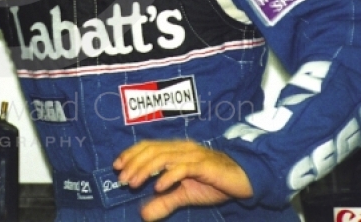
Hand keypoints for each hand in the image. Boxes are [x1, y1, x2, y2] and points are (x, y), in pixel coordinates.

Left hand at [113, 140, 252, 220]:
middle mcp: (182, 148)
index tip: (116, 166)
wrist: (243, 179)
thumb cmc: (214, 182)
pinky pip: (183, 168)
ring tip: (134, 183)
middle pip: (152, 150)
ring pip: (163, 157)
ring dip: (145, 169)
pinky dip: (169, 176)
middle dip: (133, 163)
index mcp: (176, 149)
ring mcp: (193, 155)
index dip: (130, 153)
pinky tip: (159, 187)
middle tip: (122, 178)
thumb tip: (143, 215)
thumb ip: (165, 201)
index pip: (148, 146)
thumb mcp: (185, 194)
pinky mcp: (205, 165)